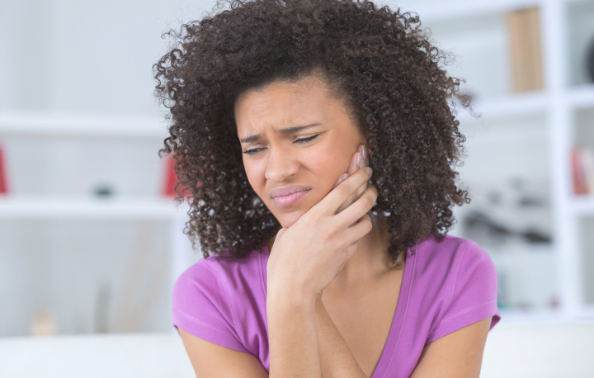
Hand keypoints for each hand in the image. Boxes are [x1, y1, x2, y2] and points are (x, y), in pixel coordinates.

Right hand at [267, 145, 376, 300]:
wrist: (292, 289)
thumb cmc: (283, 260)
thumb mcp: (288, 231)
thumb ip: (305, 217)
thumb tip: (316, 207)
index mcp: (314, 216)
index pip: (343, 189)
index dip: (357, 176)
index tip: (365, 169)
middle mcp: (331, 227)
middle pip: (363, 202)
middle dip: (371, 191)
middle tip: (371, 187)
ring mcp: (341, 242)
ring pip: (366, 222)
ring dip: (365, 215)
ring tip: (361, 213)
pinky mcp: (346, 256)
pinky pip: (357, 241)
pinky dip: (355, 236)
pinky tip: (347, 237)